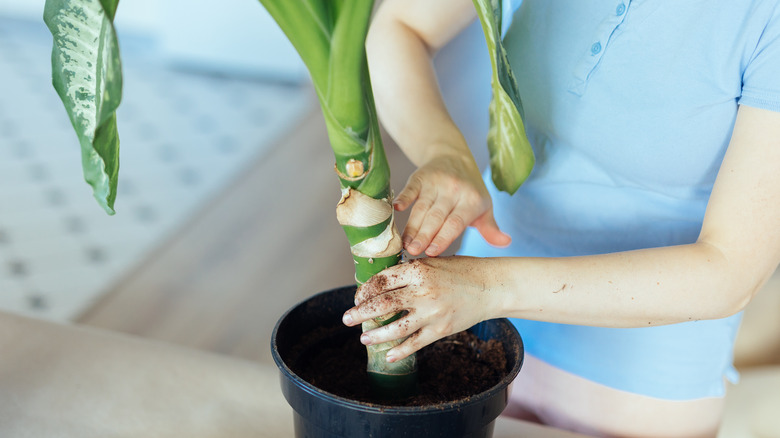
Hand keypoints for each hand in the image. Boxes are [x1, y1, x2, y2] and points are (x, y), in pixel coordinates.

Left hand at [342, 257, 497, 362]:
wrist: (491, 286)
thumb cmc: (461, 271)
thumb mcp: (433, 263)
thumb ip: (409, 273)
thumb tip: (382, 285)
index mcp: (418, 270)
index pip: (382, 281)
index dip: (365, 291)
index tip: (357, 297)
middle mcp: (423, 291)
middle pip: (383, 305)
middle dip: (360, 313)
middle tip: (347, 318)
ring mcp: (432, 312)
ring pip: (396, 328)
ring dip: (376, 335)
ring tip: (364, 338)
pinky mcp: (441, 329)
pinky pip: (415, 343)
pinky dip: (399, 351)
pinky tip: (389, 355)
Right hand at [394, 153, 510, 256]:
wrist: (454, 156)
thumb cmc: (470, 190)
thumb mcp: (484, 207)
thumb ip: (491, 228)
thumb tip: (506, 242)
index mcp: (472, 201)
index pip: (456, 222)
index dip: (444, 237)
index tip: (432, 252)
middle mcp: (455, 191)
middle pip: (437, 217)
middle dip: (424, 235)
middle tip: (413, 251)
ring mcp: (436, 183)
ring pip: (422, 207)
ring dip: (412, 226)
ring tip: (404, 243)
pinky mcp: (421, 176)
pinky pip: (411, 188)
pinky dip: (404, 197)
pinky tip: (396, 209)